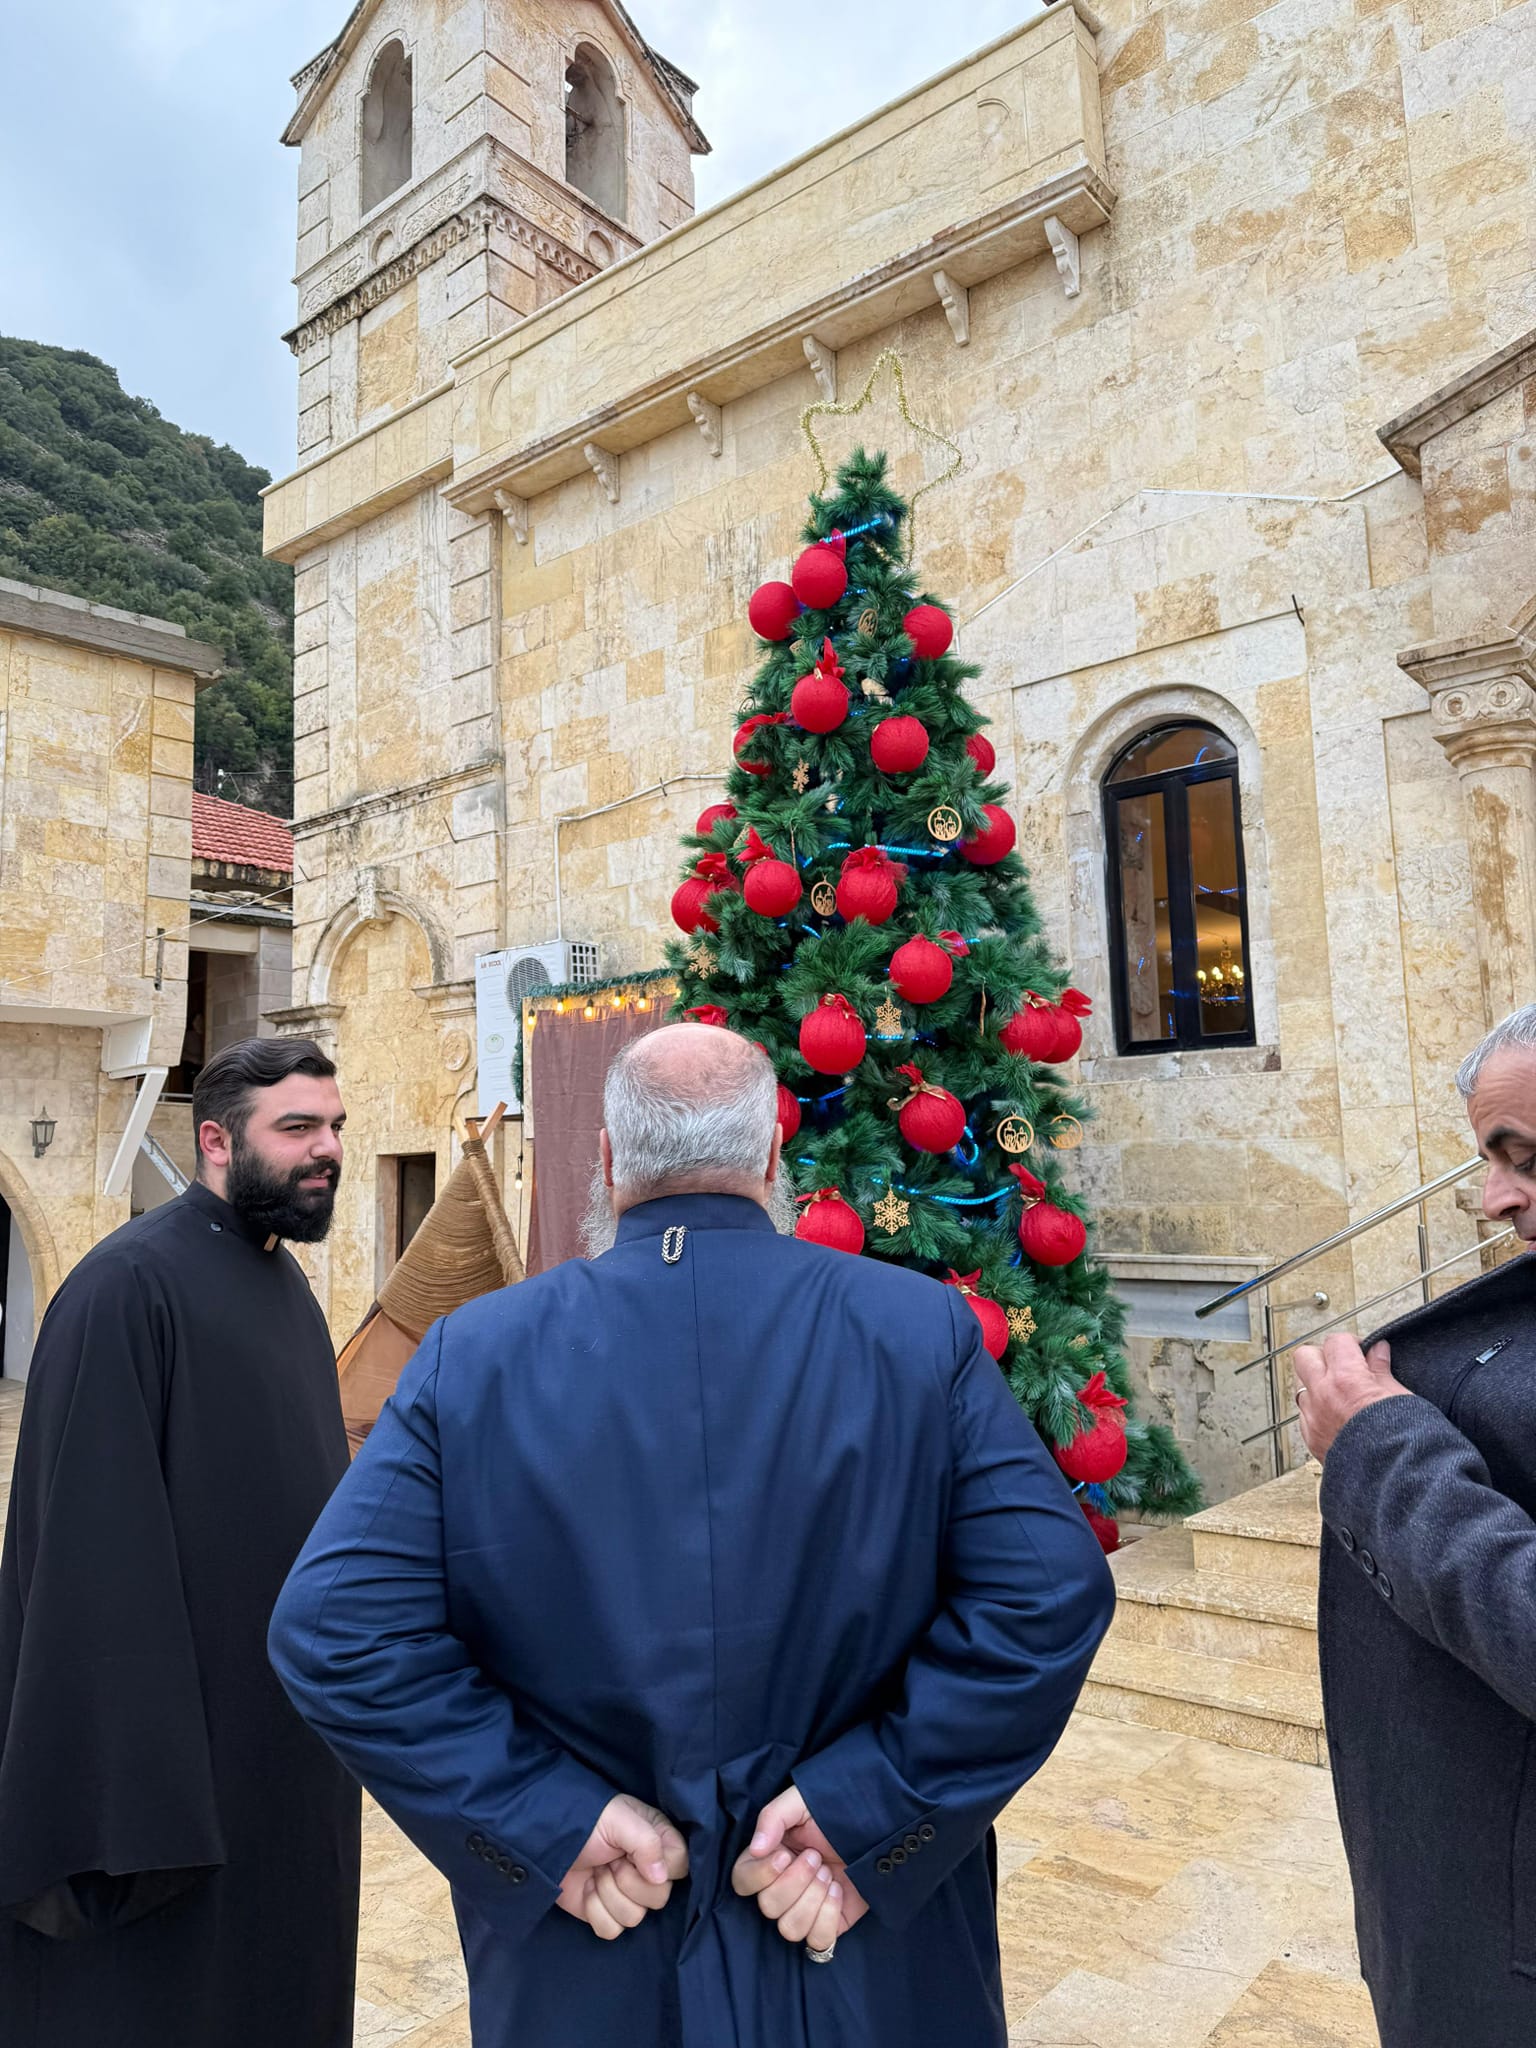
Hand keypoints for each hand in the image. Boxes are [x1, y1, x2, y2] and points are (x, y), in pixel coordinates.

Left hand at [556, 1795, 688, 1940]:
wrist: (549, 1840)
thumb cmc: (589, 1821)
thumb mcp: (619, 1819)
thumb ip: (646, 1842)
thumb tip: (661, 1877)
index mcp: (658, 1842)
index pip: (680, 1866)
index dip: (661, 1866)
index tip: (636, 1854)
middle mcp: (648, 1871)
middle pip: (659, 1898)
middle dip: (627, 1881)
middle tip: (611, 1861)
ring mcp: (627, 1895)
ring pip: (635, 1918)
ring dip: (608, 1893)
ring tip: (597, 1871)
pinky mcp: (606, 1914)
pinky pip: (612, 1930)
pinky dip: (595, 1910)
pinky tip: (587, 1889)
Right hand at [731, 1784, 868, 1946]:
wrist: (880, 1825)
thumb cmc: (836, 1809)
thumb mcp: (801, 1801)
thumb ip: (772, 1817)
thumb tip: (755, 1849)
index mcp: (769, 1857)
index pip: (742, 1881)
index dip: (760, 1874)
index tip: (785, 1856)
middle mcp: (782, 1887)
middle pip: (768, 1907)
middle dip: (796, 1882)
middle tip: (817, 1858)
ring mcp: (805, 1909)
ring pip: (789, 1929)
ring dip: (812, 1899)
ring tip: (829, 1874)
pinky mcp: (830, 1925)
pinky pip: (817, 1941)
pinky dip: (828, 1917)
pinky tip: (838, 1891)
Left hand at [1293, 1334, 1408, 1460]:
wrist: (1397, 1481)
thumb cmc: (1404, 1443)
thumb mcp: (1400, 1398)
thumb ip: (1382, 1371)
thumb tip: (1378, 1352)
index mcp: (1346, 1380)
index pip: (1336, 1342)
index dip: (1351, 1344)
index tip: (1361, 1352)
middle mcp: (1323, 1396)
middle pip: (1305, 1356)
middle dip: (1322, 1357)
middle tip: (1343, 1367)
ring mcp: (1313, 1418)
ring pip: (1302, 1388)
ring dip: (1317, 1387)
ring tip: (1342, 1396)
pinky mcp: (1312, 1440)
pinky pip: (1305, 1416)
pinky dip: (1317, 1412)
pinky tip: (1338, 1419)